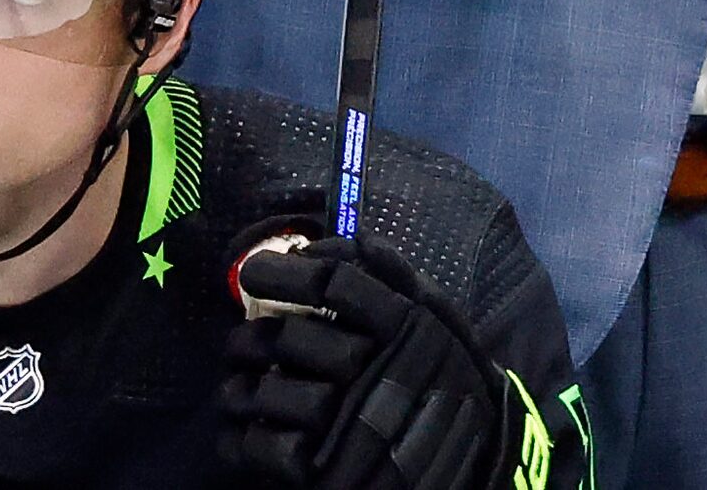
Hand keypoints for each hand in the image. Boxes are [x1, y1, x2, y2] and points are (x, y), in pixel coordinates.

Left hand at [222, 235, 508, 489]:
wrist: (471, 456)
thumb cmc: (448, 376)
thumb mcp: (441, 318)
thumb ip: (399, 279)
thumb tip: (353, 239)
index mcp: (405, 324)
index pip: (334, 282)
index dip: (286, 272)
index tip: (254, 272)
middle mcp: (375, 366)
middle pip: (290, 337)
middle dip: (251, 337)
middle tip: (237, 342)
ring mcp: (349, 422)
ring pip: (270, 393)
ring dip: (240, 390)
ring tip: (235, 388)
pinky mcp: (327, 471)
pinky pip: (267, 448)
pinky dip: (245, 439)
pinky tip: (245, 432)